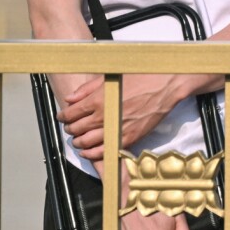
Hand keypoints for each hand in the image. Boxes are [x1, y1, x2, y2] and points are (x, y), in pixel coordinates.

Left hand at [57, 73, 183, 159]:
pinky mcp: (128, 138)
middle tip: (69, 128)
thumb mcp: (111, 76)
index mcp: (98, 99)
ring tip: (78, 140)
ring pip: (87, 142)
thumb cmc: (141, 76)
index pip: (71, 113)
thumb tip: (71, 98)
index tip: (63, 116)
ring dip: (78, 142)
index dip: (63, 116)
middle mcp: (104, 115)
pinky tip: (88, 151)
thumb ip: (88, 88)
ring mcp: (115, 128)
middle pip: (77, 128)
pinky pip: (104, 151)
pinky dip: (92, 153)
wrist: (166, 85)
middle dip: (70, 129)